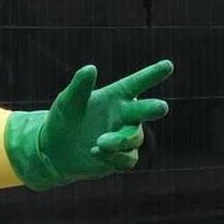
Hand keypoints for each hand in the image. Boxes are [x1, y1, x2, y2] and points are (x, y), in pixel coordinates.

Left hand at [4, 59, 173, 188]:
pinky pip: (127, 158)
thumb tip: (90, 68)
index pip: (137, 84)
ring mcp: (125, 137)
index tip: (168, 65)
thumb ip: (79, 86)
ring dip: (118, 140)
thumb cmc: (62, 119)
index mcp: (116, 96)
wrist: (55, 151)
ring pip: (134, 138)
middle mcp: (125, 115)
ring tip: (99, 142)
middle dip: (153, 108)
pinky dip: (113, 156)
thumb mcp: (67, 102)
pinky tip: (95, 152)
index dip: (152, 75)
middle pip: (146, 110)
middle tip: (162, 107)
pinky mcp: (122, 157)